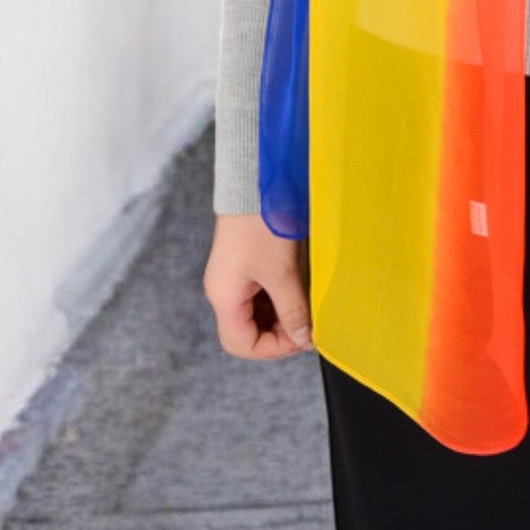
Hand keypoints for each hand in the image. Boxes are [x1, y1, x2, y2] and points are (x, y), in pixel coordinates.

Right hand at [204, 213, 313, 359]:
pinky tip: (297, 292)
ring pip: (253, 313)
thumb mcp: (282, 272)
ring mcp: (232, 276)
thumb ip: (293, 310)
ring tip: (305, 309)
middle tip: (307, 326)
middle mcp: (223, 290)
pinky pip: (258, 294)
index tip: (301, 339)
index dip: (273, 348)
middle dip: (277, 333)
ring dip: (279, 316)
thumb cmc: (262, 224)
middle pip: (246, 331)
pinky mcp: (243, 263)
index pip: (241, 344)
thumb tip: (303, 338)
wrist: (256, 182)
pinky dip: (277, 299)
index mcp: (224, 297)